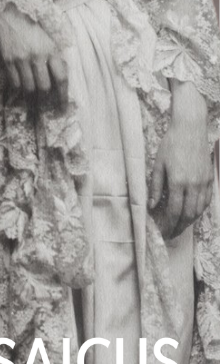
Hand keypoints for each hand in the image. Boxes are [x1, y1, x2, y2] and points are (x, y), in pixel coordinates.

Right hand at [0, 10, 68, 101]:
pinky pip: (14, 82)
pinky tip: (20, 86)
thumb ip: (56, 60)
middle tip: (44, 103)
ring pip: (28, 87)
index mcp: (52, 51)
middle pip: (44, 86)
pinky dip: (18, 87)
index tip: (62, 109)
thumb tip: (61, 84)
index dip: (62, 96)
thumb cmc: (34, 31)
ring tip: (31, 97)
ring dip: (30, 95)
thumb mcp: (50, 42)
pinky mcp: (8, 60)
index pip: (61, 79)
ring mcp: (21, 59)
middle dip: (44, 98)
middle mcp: (37, 56)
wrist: (9, 18)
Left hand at [151, 87, 213, 241]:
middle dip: (179, 227)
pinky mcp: (211, 178)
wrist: (190, 129)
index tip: (163, 232)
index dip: (169, 224)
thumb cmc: (170, 144)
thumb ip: (155, 186)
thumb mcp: (157, 164)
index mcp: (178, 182)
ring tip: (180, 226)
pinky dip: (199, 210)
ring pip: (199, 209)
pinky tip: (192, 213)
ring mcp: (204, 182)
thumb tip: (152, 205)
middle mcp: (194, 185)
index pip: (174, 211)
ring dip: (190, 221)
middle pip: (188, 214)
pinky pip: (207, 200)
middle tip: (171, 234)